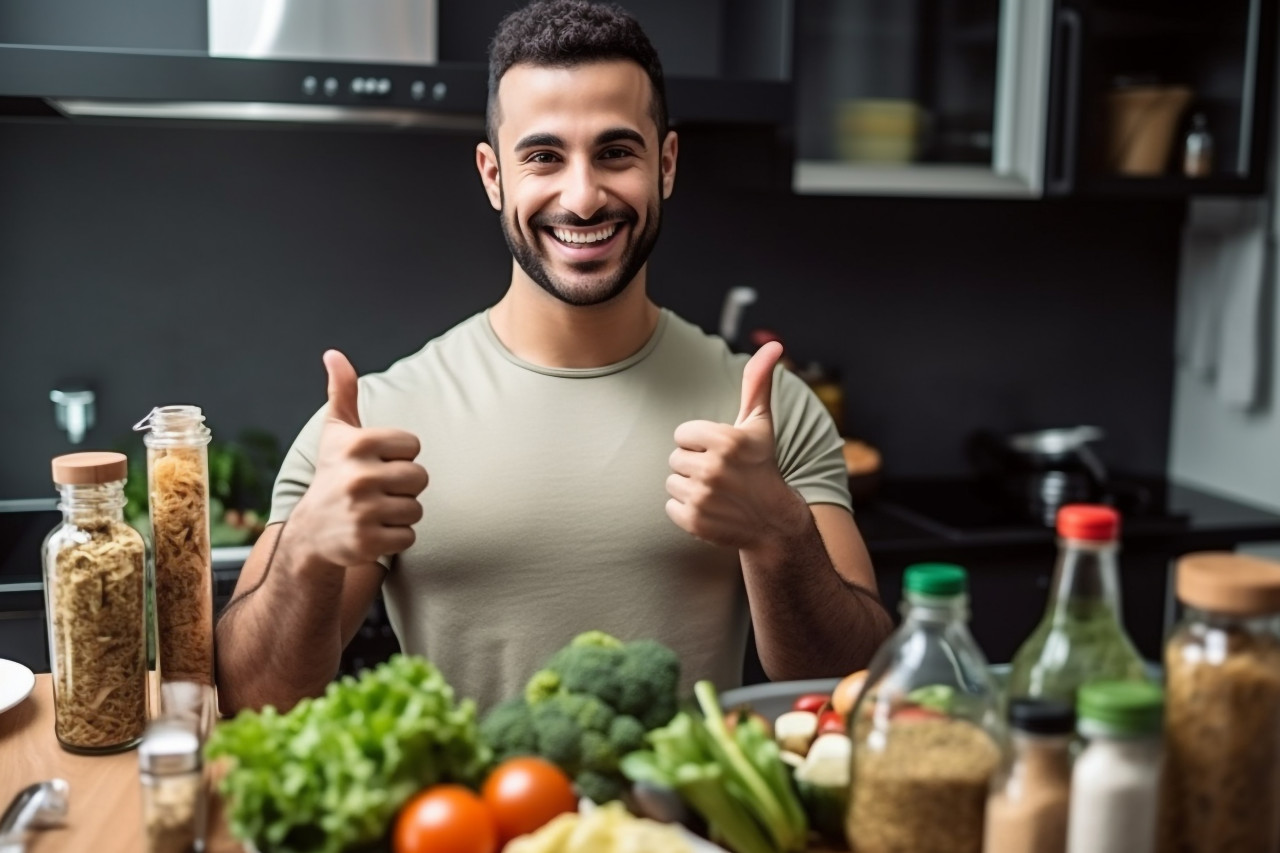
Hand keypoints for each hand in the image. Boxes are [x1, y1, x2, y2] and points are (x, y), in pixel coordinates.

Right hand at [287, 350, 427, 567]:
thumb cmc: (332, 474)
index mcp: (357, 444)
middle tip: (377, 491)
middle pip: (420, 478)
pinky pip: (409, 537)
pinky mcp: (367, 542)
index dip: (399, 456)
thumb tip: (334, 354)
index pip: (413, 446)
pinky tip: (373, 532)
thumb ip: (342, 392)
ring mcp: (362, 512)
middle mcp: (358, 476)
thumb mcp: (335, 432)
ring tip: (374, 511)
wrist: (311, 532)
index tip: (375, 464)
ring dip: (401, 513)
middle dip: (404, 487)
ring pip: (416, 509)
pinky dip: (396, 538)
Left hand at [665, 341, 804, 549]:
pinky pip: (670, 506)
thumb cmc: (762, 465)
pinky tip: (711, 509)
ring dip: (689, 486)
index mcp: (726, 440)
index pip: (683, 433)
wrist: (773, 521)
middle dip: (694, 464)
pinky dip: (686, 510)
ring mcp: (703, 497)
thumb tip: (774, 345)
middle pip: (675, 457)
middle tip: (721, 474)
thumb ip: (758, 381)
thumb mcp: (761, 422)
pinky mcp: (694, 521)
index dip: (700, 442)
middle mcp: (714, 468)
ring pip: (672, 481)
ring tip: (716, 491)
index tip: (721, 452)